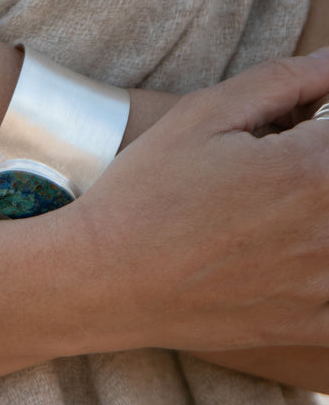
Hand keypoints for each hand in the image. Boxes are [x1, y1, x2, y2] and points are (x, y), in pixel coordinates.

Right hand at [68, 49, 328, 352]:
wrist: (98, 280)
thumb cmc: (141, 194)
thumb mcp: (200, 115)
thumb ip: (283, 79)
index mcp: (313, 169)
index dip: (318, 128)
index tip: (294, 136)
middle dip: (314, 173)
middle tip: (271, 181)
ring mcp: (321, 284)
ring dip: (319, 223)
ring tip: (269, 218)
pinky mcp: (304, 324)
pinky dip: (325, 280)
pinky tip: (296, 263)